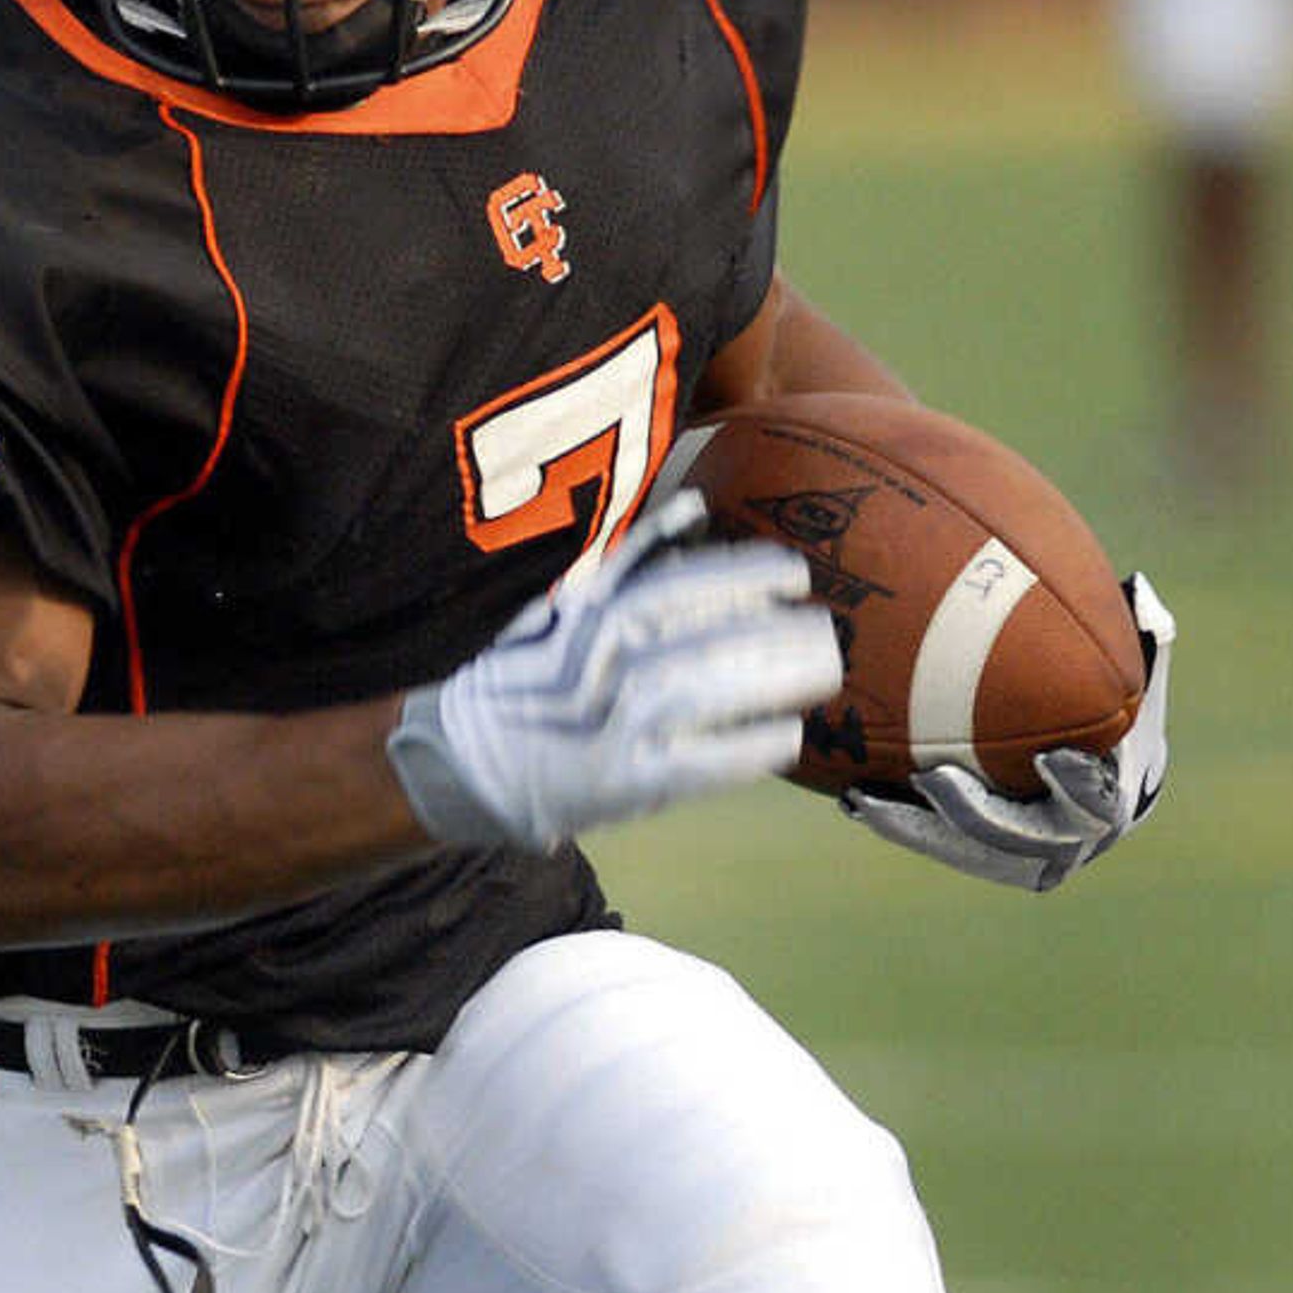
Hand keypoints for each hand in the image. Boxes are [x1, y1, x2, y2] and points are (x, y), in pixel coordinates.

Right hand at [388, 489, 843, 851]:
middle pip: (692, 639)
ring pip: (697, 693)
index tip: (793, 574)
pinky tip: (788, 737)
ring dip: (768, 680)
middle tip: (827, 627)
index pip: (666, 588)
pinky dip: (744, 748)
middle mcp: (590, 666)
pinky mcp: (618, 782)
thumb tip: (695, 510)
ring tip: (823, 671)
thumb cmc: (526, 681)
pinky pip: (694, 764)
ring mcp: (603, 726)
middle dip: (769, 631)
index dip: (736, 577)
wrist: (465, 763)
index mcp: (580, 619)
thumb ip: (624, 564)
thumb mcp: (559, 608)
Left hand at [841, 570, 1173, 889]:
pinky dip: (901, 823)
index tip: (1050, 757)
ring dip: (921, 830)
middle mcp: (1070, 837)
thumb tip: (1140, 591)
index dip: (1080, 785)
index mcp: (1112, 797)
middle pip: (1024, 841)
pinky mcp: (977, 851)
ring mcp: (1022, 851)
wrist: (1074, 743)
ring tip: (868, 801)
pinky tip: (855, 796)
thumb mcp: (1132, 661)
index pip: (1100, 802)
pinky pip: (936, 843)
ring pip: (969, 852)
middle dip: (979, 814)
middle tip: (932, 778)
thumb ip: (1143, 633)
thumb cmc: (1105, 694)